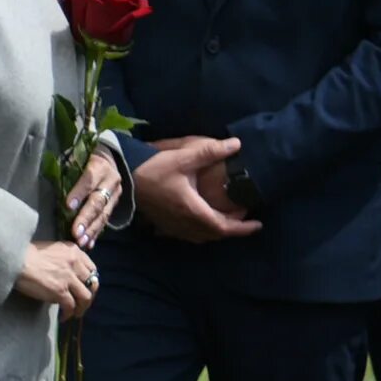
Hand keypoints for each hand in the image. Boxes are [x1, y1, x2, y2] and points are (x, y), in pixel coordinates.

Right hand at [15, 241, 100, 319]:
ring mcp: (68, 278)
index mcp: (73, 251)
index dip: (90, 281)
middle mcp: (75, 263)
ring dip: (82, 308)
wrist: (14, 260)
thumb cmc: (25, 254)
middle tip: (82, 304)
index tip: (84, 288)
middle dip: (89, 295)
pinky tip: (63, 317)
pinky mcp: (60, 291)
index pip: (92, 268)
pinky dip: (69, 314)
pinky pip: (71, 306)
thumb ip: (63, 258)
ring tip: (75, 314)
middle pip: (92, 284)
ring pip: (85, 297)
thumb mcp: (51, 249)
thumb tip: (66, 273)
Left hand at [65, 149, 124, 247]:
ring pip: (103, 214)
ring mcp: (115, 194)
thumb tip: (48, 177)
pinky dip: (95, 233)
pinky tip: (88, 244)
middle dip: (85, 218)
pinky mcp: (114, 205)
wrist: (106, 159)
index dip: (78, 193)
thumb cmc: (83, 158)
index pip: (88, 180)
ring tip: (80, 242)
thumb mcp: (76, 157)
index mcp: (99, 166)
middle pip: (97, 202)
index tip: (68, 206)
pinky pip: (105, 221)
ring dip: (91, 230)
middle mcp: (110, 181)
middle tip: (75, 232)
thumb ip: (66, 168)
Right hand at [131, 135, 261, 241]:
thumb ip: (210, 151)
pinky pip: (187, 234)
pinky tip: (199, 220)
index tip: (258, 224)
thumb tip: (237, 144)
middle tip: (243, 215)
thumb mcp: (183, 158)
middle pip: (213, 234)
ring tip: (225, 218)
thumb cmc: (152, 169)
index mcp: (192, 210)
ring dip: (215, 230)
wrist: (121, 178)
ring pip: (200, 236)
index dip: (242, 227)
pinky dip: (200, 231)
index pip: (223, 226)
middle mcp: (183, 223)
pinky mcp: (162, 224)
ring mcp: (171, 226)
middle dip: (231, 228)